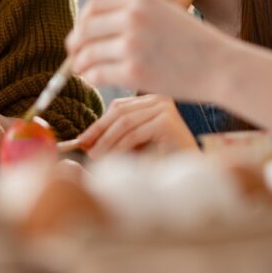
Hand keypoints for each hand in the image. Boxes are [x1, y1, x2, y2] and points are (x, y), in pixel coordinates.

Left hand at [66, 0, 233, 98]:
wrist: (220, 66)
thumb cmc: (193, 43)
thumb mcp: (165, 13)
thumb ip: (132, 14)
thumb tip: (93, 26)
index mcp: (140, 0)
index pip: (93, 6)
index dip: (81, 21)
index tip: (80, 33)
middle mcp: (133, 19)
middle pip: (85, 29)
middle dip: (75, 44)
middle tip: (74, 55)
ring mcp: (132, 45)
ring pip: (88, 54)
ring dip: (81, 64)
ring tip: (83, 70)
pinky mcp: (134, 72)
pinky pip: (98, 74)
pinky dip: (91, 78)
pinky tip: (95, 80)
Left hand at [75, 94, 198, 157]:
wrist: (190, 174)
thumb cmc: (161, 160)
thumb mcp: (132, 144)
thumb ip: (111, 138)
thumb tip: (81, 141)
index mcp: (152, 99)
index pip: (118, 107)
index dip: (98, 124)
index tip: (80, 140)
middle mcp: (160, 98)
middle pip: (119, 111)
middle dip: (99, 131)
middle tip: (84, 148)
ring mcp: (165, 107)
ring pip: (124, 122)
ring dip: (106, 141)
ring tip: (95, 156)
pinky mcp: (167, 121)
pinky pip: (134, 133)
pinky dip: (119, 146)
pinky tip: (112, 158)